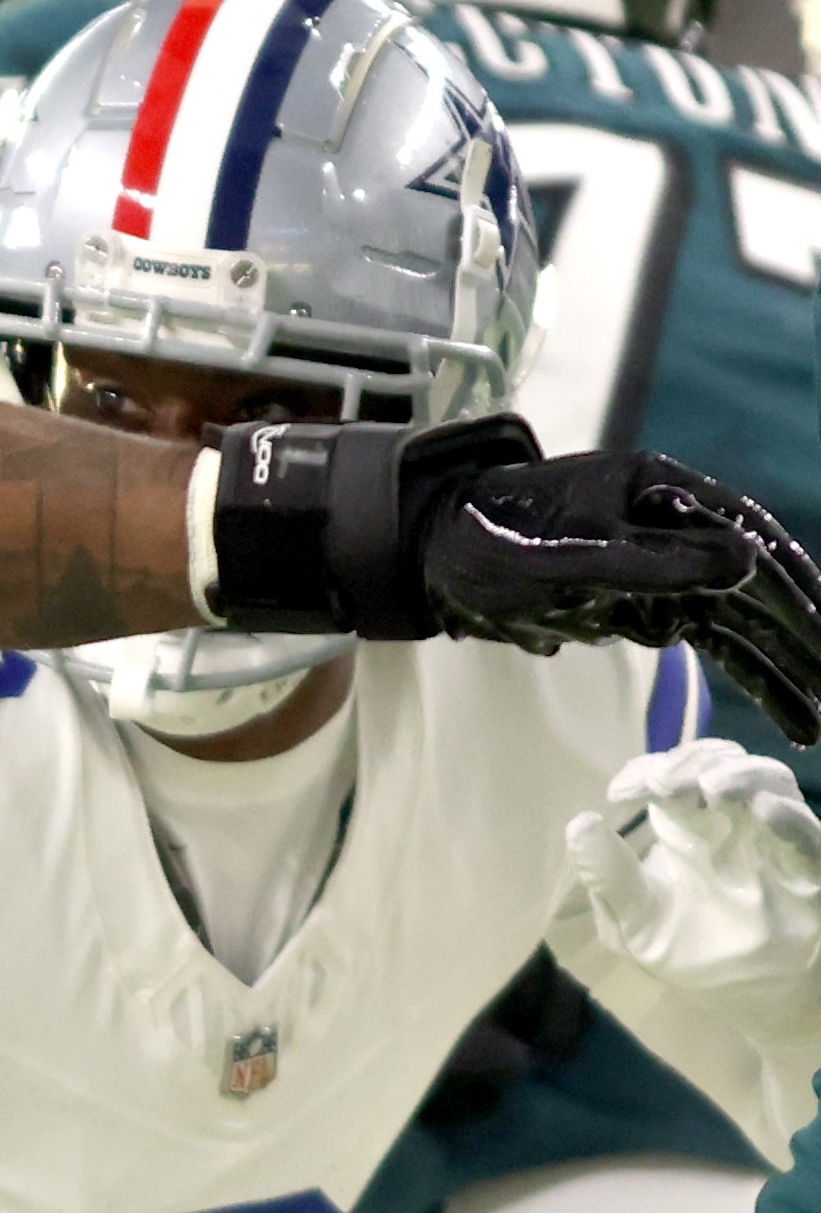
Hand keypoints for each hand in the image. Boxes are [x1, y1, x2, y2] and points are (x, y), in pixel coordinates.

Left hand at [434, 451, 820, 744]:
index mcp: (661, 490)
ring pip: (741, 623)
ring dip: (783, 670)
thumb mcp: (566, 555)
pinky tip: (786, 712)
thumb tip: (748, 561)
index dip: (792, 590)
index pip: (748, 539)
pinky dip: (747, 674)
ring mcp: (665, 566)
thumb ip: (651, 562)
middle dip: (801, 640)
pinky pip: (712, 640)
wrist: (431, 552)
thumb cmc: (487, 538)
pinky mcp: (648, 603)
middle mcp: (676, 523)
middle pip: (756, 586)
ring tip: (819, 723)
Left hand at [567, 739, 820, 1004]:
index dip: (646, 770)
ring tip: (710, 785)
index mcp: (689, 828)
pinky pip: (809, 835)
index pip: (670, 776)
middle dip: (691, 762)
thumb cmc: (691, 954)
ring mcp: (777, 843)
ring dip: (741, 775)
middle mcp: (734, 824)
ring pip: (770, 782)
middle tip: (661, 783)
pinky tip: (763, 811)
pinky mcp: (813, 871)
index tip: (620, 792)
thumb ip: (608, 877)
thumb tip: (580, 823)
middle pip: (720, 764)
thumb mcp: (635, 922)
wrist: (753, 1003)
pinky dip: (789, 818)